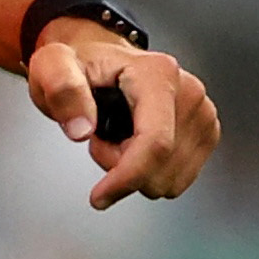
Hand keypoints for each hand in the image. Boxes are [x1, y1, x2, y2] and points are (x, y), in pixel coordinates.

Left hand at [25, 21, 219, 207]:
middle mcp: (190, 92)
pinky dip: (152, 172)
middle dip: (122, 168)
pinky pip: (178, 179)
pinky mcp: (206, 132)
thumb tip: (81, 129)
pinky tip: (135, 145)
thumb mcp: (53, 66)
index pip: (155, 142)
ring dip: (137, 171)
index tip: (99, 196)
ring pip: (171, 179)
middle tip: (100, 136)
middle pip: (161, 167)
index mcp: (158, 74)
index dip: (127, 177)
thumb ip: (62, 90)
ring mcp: (203, 113)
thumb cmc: (80, 65)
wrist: (101, 62)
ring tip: (117, 138)